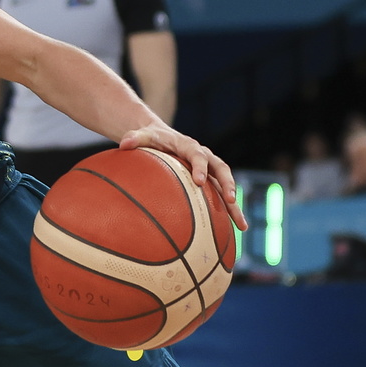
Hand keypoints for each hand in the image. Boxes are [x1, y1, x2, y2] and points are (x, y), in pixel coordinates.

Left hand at [118, 124, 246, 229]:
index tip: (199, 181)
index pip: (198, 155)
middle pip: (222, 170)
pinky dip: (227, 212)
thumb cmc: (151, 138)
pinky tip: (232, 231)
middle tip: (231, 200)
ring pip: (225, 186)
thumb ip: (134, 138)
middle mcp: (204, 157)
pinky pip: (220, 196)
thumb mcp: (142, 135)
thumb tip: (123, 144)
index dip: (200, 167)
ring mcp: (208, 170)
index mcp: (189, 146)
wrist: (161, 137)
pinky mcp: (208, 181)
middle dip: (227, 185)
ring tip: (242, 225)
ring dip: (234, 206)